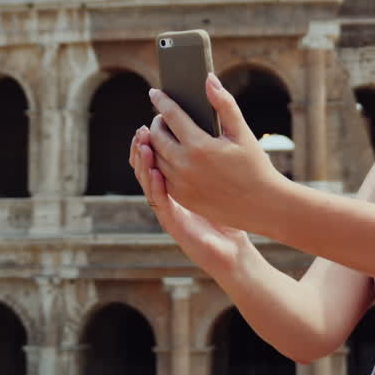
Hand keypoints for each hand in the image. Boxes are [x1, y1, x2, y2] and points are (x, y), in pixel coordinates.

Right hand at [129, 127, 248, 273]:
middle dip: (141, 149)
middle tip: (141, 130)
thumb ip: (209, 160)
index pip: (155, 160)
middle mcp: (167, 197)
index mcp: (176, 186)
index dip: (148, 143)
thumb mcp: (218, 182)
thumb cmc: (229, 215)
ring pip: (148, 185)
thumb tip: (208, 127)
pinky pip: (160, 204)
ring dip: (143, 165)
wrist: (234, 251)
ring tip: (143, 145)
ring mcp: (168, 211)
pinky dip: (155, 187)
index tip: (148, 124)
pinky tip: (155, 171)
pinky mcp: (173, 224)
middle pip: (145, 170)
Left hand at [144, 73, 284, 230]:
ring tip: (164, 133)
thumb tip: (208, 79)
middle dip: (157, 122)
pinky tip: (170, 154)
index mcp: (199, 145)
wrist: (262, 205)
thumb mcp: (241, 132)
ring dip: (155, 142)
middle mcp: (184, 165)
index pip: (171, 115)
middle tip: (162, 116)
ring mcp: (180, 184)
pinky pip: (161, 175)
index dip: (161, 100)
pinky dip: (160, 162)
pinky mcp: (181, 197)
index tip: (154, 92)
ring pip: (155, 156)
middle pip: (157, 136)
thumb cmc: (254, 165)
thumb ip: (224, 103)